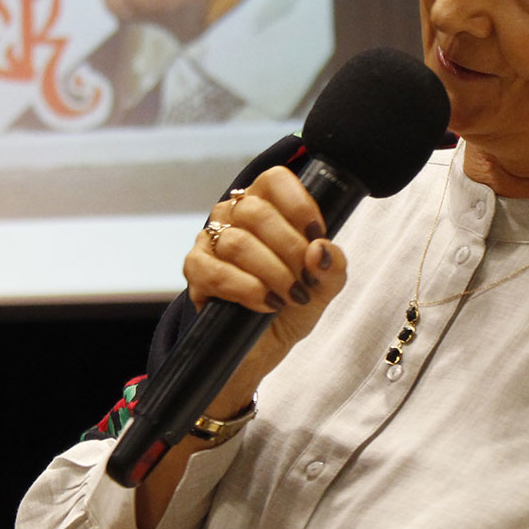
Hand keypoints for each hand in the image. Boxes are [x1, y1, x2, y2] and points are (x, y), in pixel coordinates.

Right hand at [184, 167, 349, 407]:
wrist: (263, 348)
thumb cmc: (291, 306)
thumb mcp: (324, 288)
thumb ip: (333, 267)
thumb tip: (320, 249)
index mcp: (267, 205)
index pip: (275, 180)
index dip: (299, 205)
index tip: (317, 235)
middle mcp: (234, 214)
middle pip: (256, 212)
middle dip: (289, 249)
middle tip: (304, 281)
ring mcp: (210, 240)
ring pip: (236, 242)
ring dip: (271, 273)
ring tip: (288, 297)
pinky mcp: (195, 270)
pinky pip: (213, 270)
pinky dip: (244, 288)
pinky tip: (264, 303)